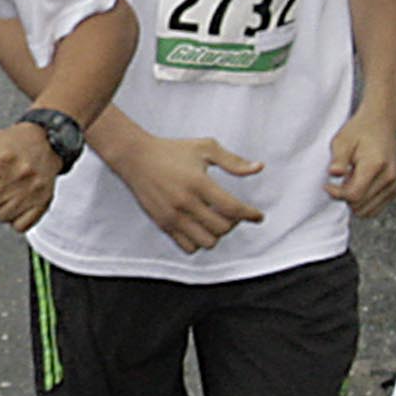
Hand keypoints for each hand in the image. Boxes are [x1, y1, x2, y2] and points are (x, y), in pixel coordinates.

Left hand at [0, 121, 61, 230]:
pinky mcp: (42, 203)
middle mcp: (16, 177)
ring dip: (1, 207)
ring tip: (7, 191)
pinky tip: (17, 203)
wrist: (47, 142)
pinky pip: (21, 225)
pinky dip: (16, 219)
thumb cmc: (16, 143)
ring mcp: (30, 192)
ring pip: (2, 217)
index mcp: (0, 161)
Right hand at [105, 122, 264, 252]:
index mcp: (198, 183)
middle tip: (234, 213)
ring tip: (217, 220)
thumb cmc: (172, 151)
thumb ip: (233, 161)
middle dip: (234, 222)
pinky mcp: (163, 224)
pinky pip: (188, 247)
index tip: (258, 216)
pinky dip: (200, 242)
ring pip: (207, 242)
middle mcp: (185, 203)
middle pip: (222, 228)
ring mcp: (173, 216)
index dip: (250, 214)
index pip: (232, 208)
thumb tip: (258, 168)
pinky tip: (201, 227)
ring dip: (217, 234)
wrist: (136, 158)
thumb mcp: (205, 148)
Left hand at [325, 103, 395, 219]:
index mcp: (376, 164)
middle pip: (360, 205)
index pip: (354, 194)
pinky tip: (358, 186)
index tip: (327, 184)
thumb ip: (339, 158)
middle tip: (339, 180)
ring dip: (354, 201)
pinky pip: (375, 208)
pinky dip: (363, 203)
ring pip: (367, 210)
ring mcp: (394, 184)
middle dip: (344, 197)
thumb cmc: (360, 130)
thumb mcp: (342, 140)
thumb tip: (334, 174)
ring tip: (350, 181)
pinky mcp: (395, 188)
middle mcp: (389, 176)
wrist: (382, 122)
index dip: (336, 194)